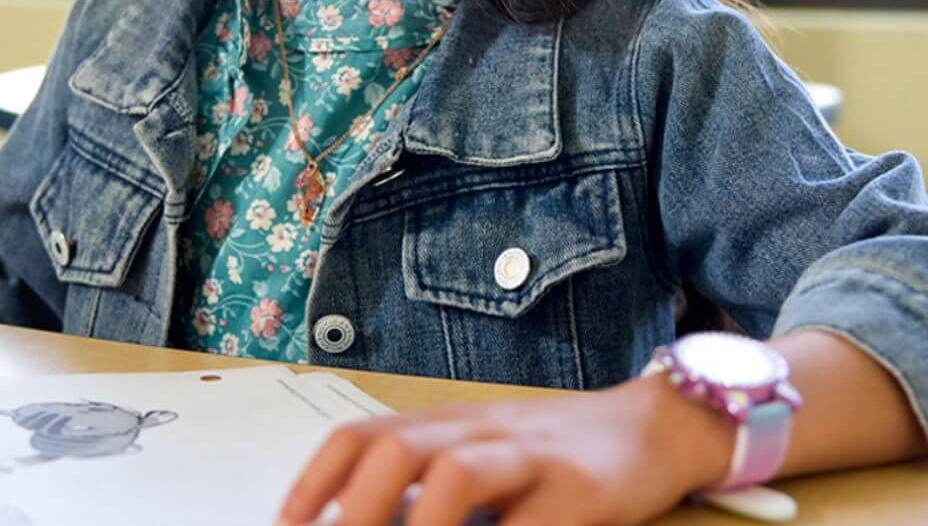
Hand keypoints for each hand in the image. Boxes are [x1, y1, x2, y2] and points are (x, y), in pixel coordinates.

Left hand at [275, 374, 732, 525]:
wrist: (655, 425)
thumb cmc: (549, 454)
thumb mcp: (480, 455)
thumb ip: (426, 485)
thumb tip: (356, 518)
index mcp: (443, 424)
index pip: (361, 436)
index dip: (316, 480)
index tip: (286, 524)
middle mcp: (479, 432)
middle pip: (399, 448)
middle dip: (359, 504)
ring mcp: (533, 459)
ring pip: (461, 474)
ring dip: (423, 522)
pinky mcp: (588, 493)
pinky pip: (539, 524)